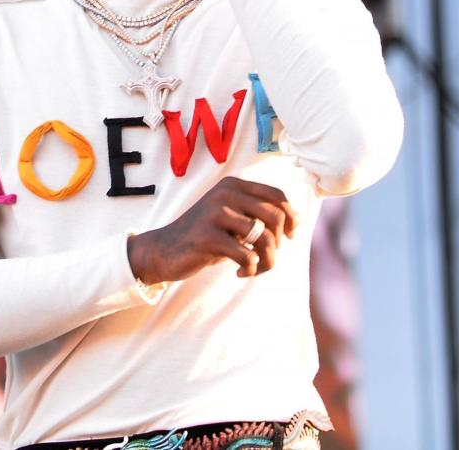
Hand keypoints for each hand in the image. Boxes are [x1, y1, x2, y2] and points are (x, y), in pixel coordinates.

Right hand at [128, 176, 298, 283]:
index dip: (292, 217)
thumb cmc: (205, 236)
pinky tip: (239, 273)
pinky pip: (248, 257)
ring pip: (265, 239)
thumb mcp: (231, 217)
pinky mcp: (208, 237)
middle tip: (265, 256)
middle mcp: (225, 194)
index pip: (277, 195)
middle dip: (279, 242)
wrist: (163, 250)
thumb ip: (256, 213)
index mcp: (233, 185)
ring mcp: (216, 214)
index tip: (289, 236)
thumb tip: (295, 221)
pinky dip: (250, 270)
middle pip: (276, 216)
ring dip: (267, 261)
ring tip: (254, 268)